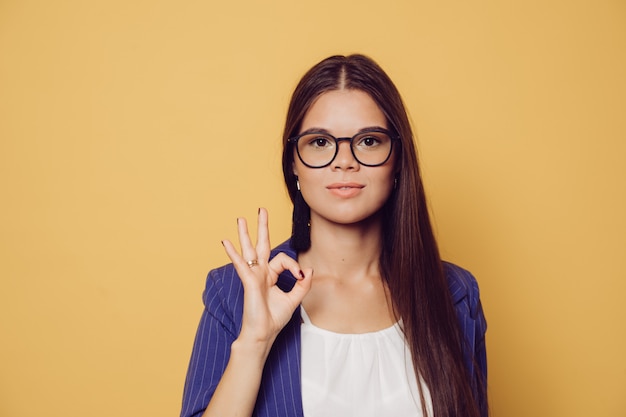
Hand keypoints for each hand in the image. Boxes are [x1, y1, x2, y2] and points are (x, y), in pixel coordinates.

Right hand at [221, 208, 312, 348]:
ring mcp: (253, 276)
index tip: (300, 276)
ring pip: (249, 250)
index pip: (283, 259)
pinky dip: (233, 253)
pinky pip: (241, 264)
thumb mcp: (294, 299)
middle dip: (262, 227)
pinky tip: (226, 242)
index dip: (294, 265)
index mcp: (270, 275)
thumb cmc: (274, 319)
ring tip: (241, 219)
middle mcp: (261, 273)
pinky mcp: (249, 282)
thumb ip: (302, 284)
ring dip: (245, 234)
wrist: (262, 334)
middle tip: (261, 210)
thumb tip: (308, 269)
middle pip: (262, 244)